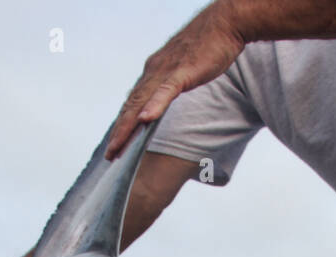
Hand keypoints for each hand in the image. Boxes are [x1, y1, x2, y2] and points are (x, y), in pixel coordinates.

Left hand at [106, 4, 244, 158]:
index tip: (115, 144)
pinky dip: (154, 105)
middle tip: (110, 155)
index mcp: (154, 72)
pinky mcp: (183, 71)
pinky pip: (165, 91)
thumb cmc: (208, 45)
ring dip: (128, 125)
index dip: (122, 125)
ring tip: (118, 145)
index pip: (133, 103)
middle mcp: (154, 71)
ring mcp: (167, 71)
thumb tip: (167, 97)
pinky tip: (145, 119)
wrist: (225, 22)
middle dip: (119, 132)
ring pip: (142, 102)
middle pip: (132, 107)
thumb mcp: (184, 69)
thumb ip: (170, 84)